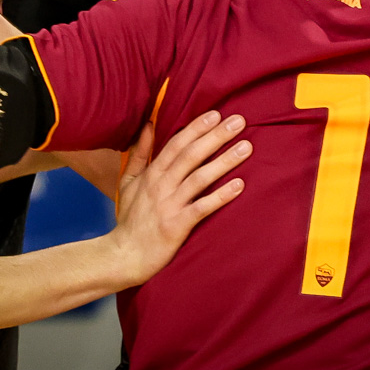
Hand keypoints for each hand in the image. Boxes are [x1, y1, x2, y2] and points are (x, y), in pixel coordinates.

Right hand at [108, 112, 247, 286]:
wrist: (123, 255)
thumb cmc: (130, 218)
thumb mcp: (128, 181)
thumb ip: (140, 153)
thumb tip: (149, 124)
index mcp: (152, 173)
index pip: (177, 144)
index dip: (197, 127)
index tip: (216, 114)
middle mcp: (161, 185)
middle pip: (191, 155)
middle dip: (216, 136)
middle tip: (240, 121)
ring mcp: (169, 205)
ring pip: (200, 178)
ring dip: (224, 161)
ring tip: (246, 148)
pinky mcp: (176, 226)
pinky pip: (202, 208)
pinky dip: (220, 196)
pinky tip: (239, 185)